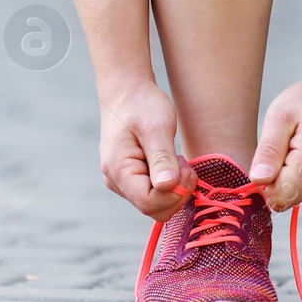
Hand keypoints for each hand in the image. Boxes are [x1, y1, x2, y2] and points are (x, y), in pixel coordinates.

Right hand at [97, 81, 198, 220]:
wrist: (128, 93)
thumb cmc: (142, 105)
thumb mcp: (156, 127)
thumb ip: (162, 158)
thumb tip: (166, 186)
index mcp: (119, 170)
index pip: (149, 203)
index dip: (173, 194)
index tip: (184, 169)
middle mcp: (117, 182)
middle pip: (154, 209)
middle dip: (176, 193)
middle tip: (183, 165)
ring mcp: (123, 183)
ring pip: (156, 205)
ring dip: (175, 188)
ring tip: (175, 160)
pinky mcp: (132, 180)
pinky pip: (155, 196)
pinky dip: (170, 185)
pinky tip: (170, 163)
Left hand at [250, 72, 301, 211]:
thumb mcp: (280, 117)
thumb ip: (269, 151)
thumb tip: (257, 180)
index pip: (278, 197)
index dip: (264, 183)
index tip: (268, 158)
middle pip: (287, 198)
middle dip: (276, 180)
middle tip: (281, 147)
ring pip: (296, 193)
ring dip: (287, 176)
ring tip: (294, 144)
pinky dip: (299, 173)